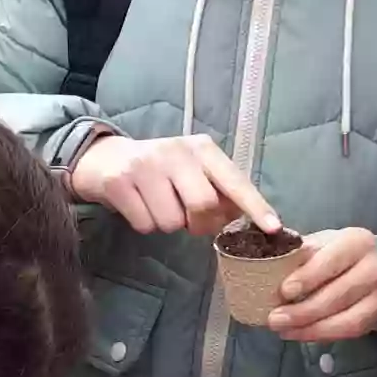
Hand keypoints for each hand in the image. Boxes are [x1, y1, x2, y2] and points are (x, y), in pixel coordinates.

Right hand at [68, 132, 278, 237]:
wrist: (103, 158)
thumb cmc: (159, 170)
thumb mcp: (192, 170)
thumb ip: (218, 190)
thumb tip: (241, 217)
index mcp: (201, 148)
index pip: (234, 180)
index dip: (255, 206)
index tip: (273, 227)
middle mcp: (176, 151)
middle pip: (204, 206)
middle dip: (199, 224)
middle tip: (189, 220)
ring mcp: (146, 165)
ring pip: (172, 221)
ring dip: (167, 224)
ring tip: (156, 204)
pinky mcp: (120, 182)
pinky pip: (145, 224)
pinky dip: (144, 224)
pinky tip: (138, 205)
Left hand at [269, 227, 376, 341]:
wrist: (373, 267)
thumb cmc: (336, 254)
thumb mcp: (320, 244)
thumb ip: (299, 254)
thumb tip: (267, 265)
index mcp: (357, 241)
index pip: (332, 260)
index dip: (308, 277)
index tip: (284, 291)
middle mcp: (375, 266)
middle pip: (338, 293)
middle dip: (303, 310)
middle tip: (274, 319)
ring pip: (344, 317)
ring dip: (310, 327)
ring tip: (283, 329)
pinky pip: (348, 330)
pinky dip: (321, 334)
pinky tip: (299, 334)